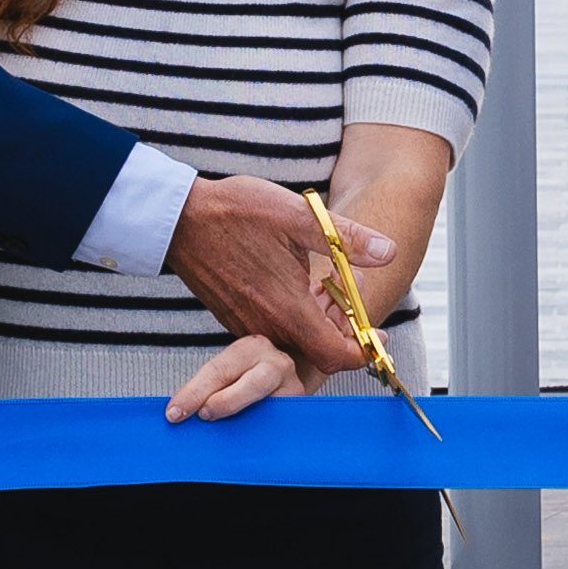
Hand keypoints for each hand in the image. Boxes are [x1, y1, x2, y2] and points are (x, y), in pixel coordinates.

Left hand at [166, 334, 305, 422]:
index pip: (219, 370)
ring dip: (245, 422)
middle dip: (225, 402)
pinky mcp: (301, 409)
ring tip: (225, 435)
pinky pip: (279, 424)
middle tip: (203, 417)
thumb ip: (208, 388)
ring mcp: (294, 387)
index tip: (174, 413)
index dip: (194, 392)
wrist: (282, 381)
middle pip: (253, 383)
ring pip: (271, 406)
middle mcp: (277, 363)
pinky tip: (246, 445)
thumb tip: (178, 414)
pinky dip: (261, 434)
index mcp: (251, 347)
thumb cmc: (245, 378)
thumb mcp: (228, 372)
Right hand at [169, 170, 382, 381]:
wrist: (179, 219)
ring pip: (294, 342)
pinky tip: (292, 284)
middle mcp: (266, 326)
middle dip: (340, 332)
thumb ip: (346, 238)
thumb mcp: (298, 215)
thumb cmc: (236, 212)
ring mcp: (246, 325)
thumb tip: (388, 251)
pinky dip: (292, 319)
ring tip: (321, 285)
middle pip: (318, 352)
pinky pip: (272, 332)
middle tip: (347, 296)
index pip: (335, 356)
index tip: (375, 332)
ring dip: (316, 324)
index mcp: (287, 307)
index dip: (363, 350)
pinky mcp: (233, 318)